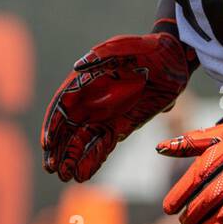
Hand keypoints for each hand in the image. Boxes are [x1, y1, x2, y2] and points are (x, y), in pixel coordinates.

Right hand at [41, 25, 196, 181]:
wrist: (175, 59)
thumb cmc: (148, 48)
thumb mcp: (126, 47)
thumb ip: (102, 56)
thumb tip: (77, 67)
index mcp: (87, 81)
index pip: (63, 106)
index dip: (53, 125)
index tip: (48, 144)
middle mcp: (92, 101)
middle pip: (68, 128)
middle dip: (58, 148)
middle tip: (52, 168)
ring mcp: (106, 115)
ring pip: (83, 141)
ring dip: (72, 158)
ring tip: (66, 177)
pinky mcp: (122, 126)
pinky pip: (103, 145)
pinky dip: (92, 159)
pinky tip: (83, 174)